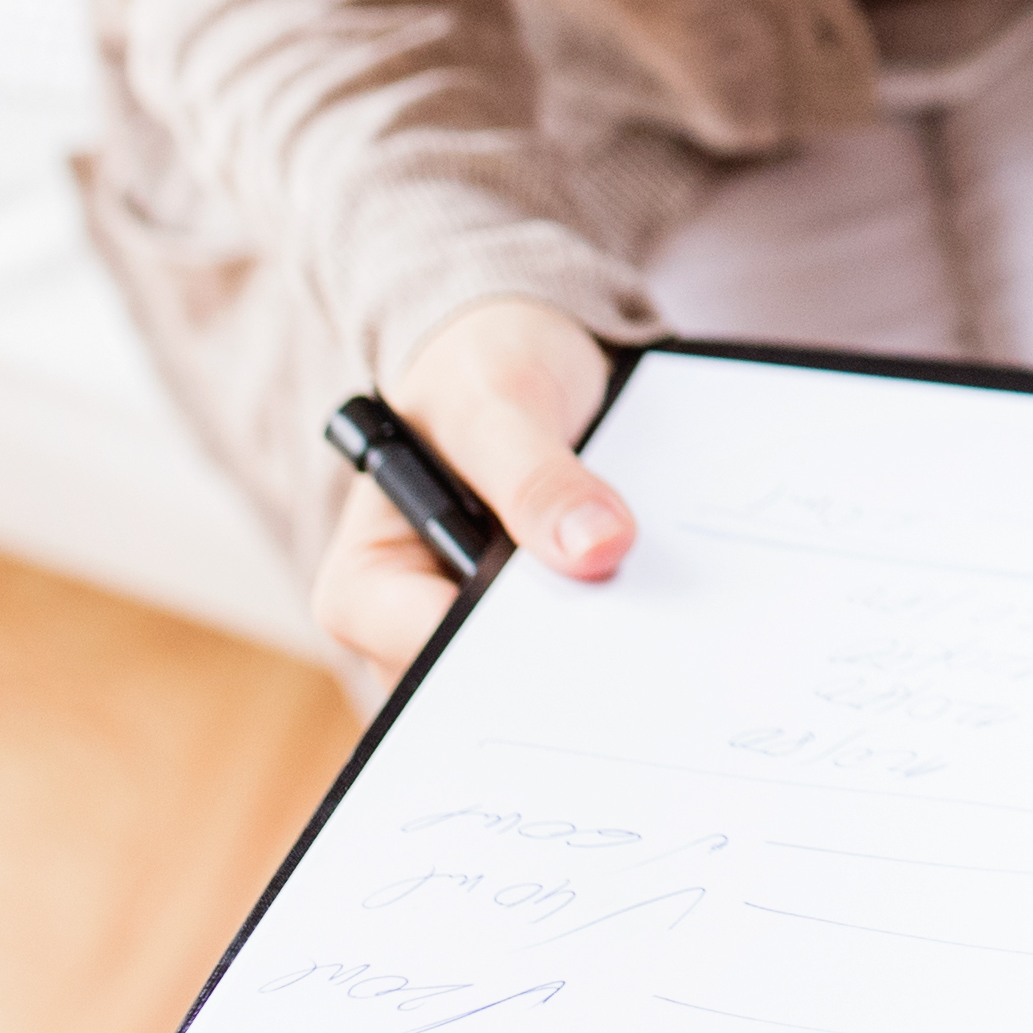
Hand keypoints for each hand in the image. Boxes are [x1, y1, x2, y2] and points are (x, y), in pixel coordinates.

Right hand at [313, 295, 634, 676]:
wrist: (523, 350)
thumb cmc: (481, 369)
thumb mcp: (501, 401)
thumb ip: (536, 475)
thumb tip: (599, 550)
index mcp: (364, 587)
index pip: (428, 657)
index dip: (510, 654)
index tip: (592, 635)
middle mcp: (410, 625)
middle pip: (488, 682)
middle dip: (564, 658)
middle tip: (652, 636)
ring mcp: (475, 630)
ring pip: (541, 674)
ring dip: (602, 641)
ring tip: (666, 612)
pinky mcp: (534, 620)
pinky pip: (579, 645)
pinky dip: (622, 622)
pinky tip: (668, 600)